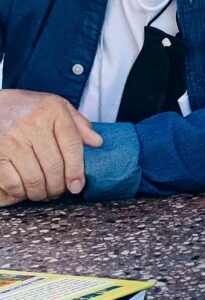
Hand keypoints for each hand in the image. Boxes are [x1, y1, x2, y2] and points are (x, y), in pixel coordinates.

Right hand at [0, 90, 102, 205]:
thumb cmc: (27, 109)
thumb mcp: (56, 107)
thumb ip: (78, 124)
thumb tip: (97, 142)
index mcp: (52, 110)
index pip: (72, 144)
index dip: (77, 169)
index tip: (77, 185)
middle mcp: (33, 124)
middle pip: (54, 166)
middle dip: (59, 186)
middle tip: (59, 191)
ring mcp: (12, 140)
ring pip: (34, 179)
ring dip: (41, 192)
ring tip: (43, 192)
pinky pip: (13, 183)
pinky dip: (20, 193)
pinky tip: (24, 189)